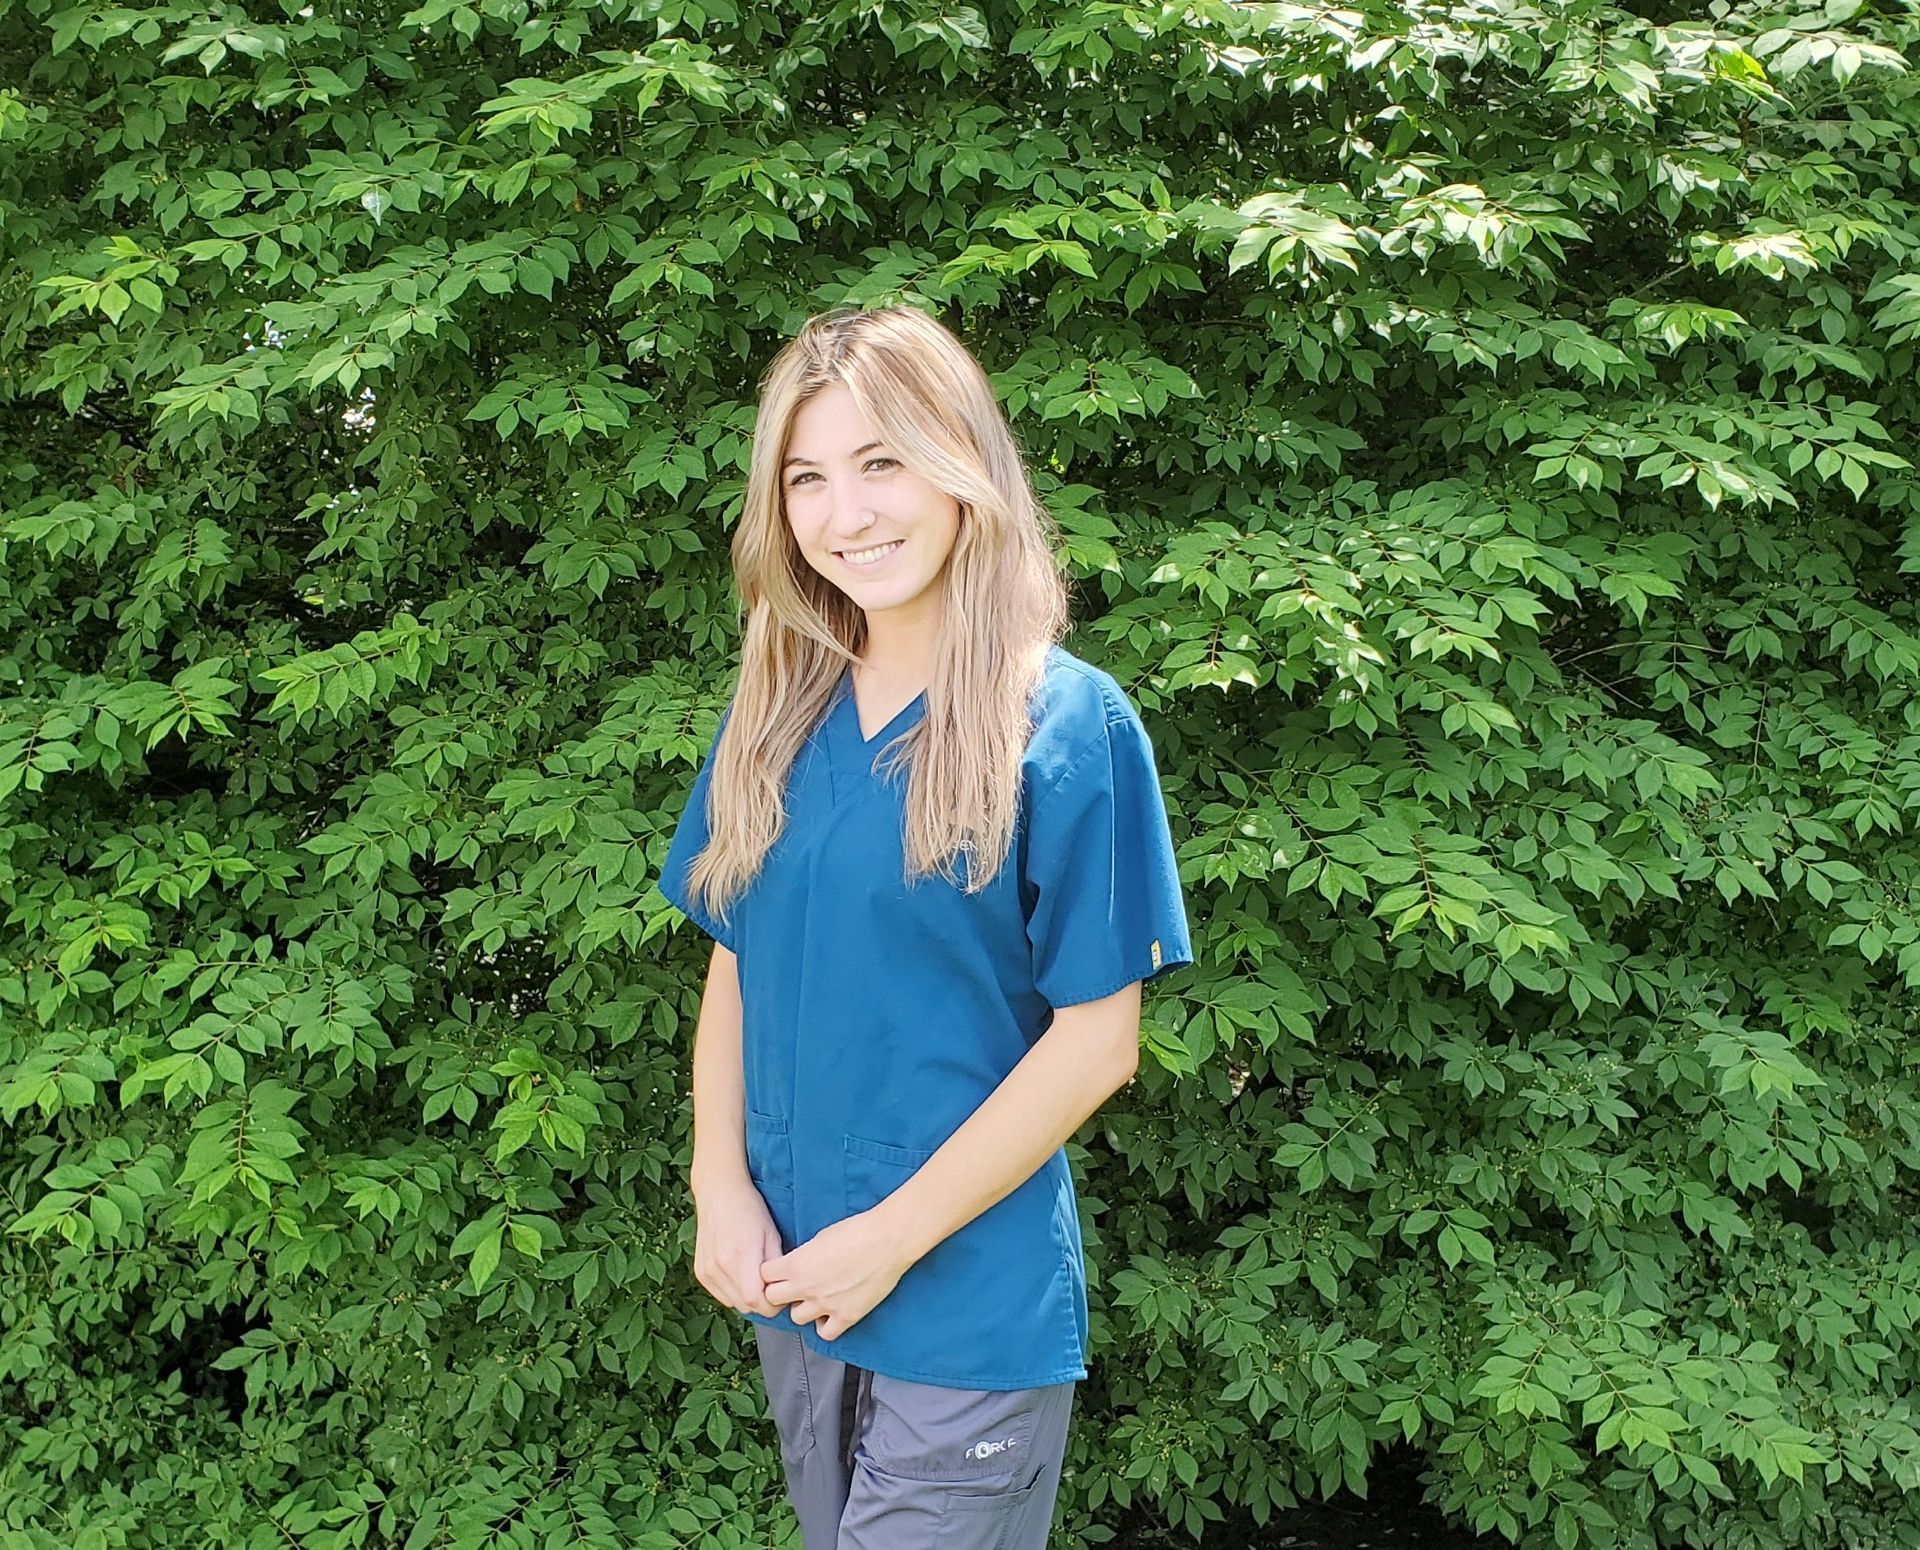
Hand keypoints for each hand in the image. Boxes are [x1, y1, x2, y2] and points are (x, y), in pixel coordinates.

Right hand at [691, 1174, 784, 1317]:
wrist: (719, 1193)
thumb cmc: (750, 1209)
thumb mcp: (772, 1235)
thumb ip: (776, 1267)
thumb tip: (782, 1291)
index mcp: (740, 1256)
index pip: (756, 1301)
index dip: (773, 1305)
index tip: (781, 1294)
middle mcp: (719, 1267)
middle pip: (745, 1306)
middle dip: (762, 1302)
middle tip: (771, 1285)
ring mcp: (707, 1271)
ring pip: (733, 1303)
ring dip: (747, 1297)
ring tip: (755, 1277)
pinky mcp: (700, 1272)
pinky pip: (721, 1295)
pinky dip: (733, 1292)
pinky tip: (740, 1273)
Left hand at [761, 1209, 909, 1340]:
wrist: (888, 1240)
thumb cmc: (858, 1231)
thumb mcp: (820, 1237)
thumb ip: (803, 1256)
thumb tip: (797, 1265)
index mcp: (797, 1264)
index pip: (765, 1275)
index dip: (771, 1272)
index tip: (779, 1270)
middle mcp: (807, 1287)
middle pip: (773, 1299)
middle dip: (781, 1291)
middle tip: (793, 1285)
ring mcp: (826, 1304)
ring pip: (796, 1317)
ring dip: (803, 1308)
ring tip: (815, 1298)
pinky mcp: (847, 1316)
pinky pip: (825, 1333)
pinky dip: (825, 1324)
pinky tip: (831, 1312)